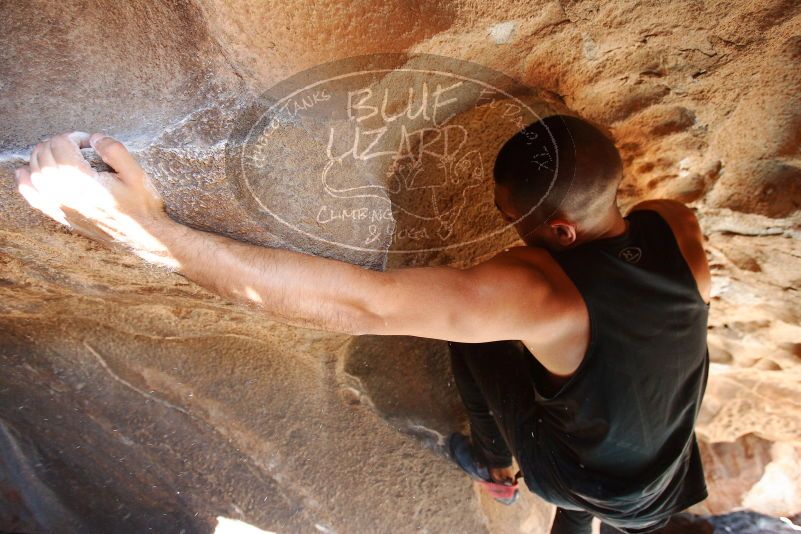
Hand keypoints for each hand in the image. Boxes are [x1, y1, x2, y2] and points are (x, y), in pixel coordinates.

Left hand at [14, 132, 178, 267]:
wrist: (143, 238)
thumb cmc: (141, 206)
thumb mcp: (136, 173)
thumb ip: (114, 150)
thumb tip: (94, 138)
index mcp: (82, 178)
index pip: (61, 144)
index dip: (74, 136)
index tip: (90, 142)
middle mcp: (64, 192)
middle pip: (45, 155)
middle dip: (56, 143)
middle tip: (75, 145)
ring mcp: (60, 206)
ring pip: (35, 173)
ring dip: (41, 157)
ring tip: (58, 153)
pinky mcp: (61, 216)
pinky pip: (32, 197)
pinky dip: (25, 182)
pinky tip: (25, 174)